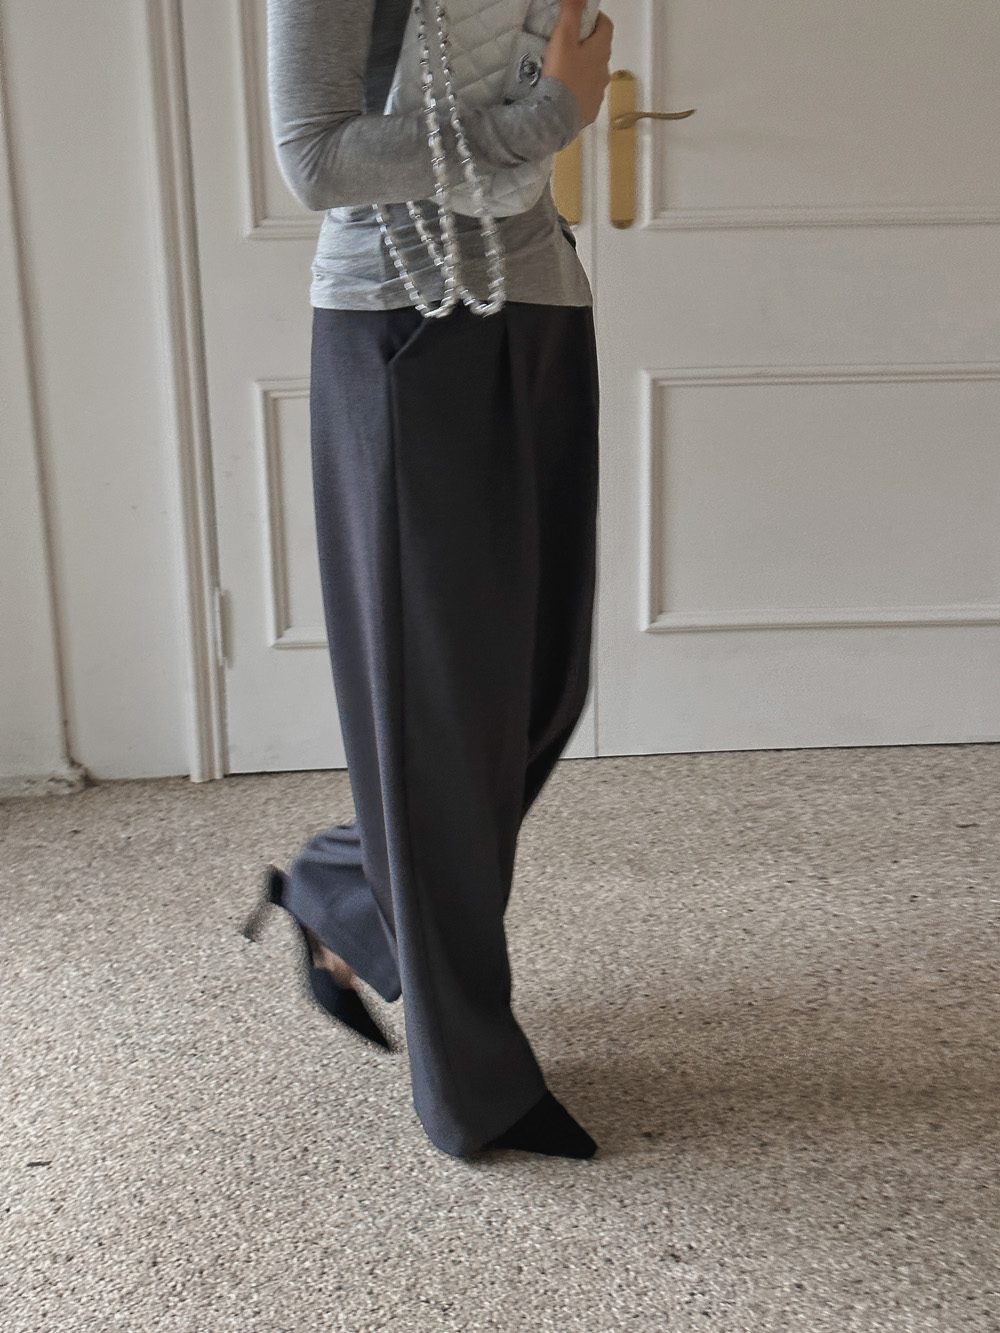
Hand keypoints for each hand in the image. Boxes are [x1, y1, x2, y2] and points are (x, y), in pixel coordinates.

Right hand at [542, 0, 613, 128]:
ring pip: (594, 74)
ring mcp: (598, 92)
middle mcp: (604, 71)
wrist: (557, 116)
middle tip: (569, 44)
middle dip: (588, 45)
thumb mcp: (564, 38)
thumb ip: (572, 12)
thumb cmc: (561, 76)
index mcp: (601, 51)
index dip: (596, 18)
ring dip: (584, 69)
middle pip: (600, 51)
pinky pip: (587, 95)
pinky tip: (566, 92)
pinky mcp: (590, 110)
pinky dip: (580, 90)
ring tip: (565, 70)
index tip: (583, 17)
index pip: (606, 26)